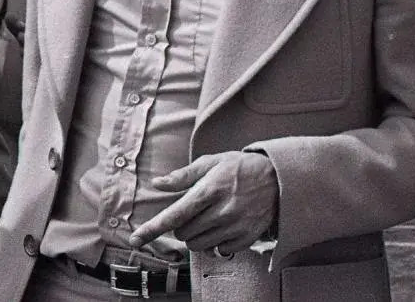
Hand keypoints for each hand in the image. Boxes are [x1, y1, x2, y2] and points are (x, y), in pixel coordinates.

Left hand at [128, 151, 277, 255]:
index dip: (153, 228)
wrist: (278, 179)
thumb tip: (158, 184)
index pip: (175, 214)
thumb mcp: (212, 162)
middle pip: (184, 233)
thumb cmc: (240, 168)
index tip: (136, 239)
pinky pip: (218, 251)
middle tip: (195, 210)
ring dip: (196, 235)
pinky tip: (223, 226)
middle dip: (182, 224)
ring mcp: (235, 227)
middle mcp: (222, 211)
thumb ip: (184, 176)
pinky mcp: (245, 239)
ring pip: (198, 245)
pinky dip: (215, 242)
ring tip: (208, 218)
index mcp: (210, 190)